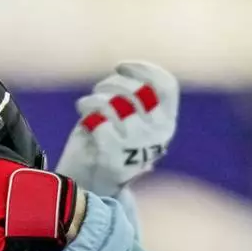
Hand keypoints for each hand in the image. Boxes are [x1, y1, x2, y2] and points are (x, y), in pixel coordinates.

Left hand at [55, 61, 178, 197]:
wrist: (91, 184)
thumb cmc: (109, 144)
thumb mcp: (130, 118)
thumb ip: (136, 97)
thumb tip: (128, 69)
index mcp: (167, 124)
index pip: (166, 86)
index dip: (142, 69)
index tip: (121, 66)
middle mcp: (157, 136)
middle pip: (136, 90)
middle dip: (111, 84)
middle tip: (99, 90)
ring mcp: (136, 148)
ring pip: (115, 105)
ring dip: (95, 99)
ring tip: (86, 105)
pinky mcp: (114, 159)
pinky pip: (99, 122)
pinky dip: (88, 117)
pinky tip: (84, 121)